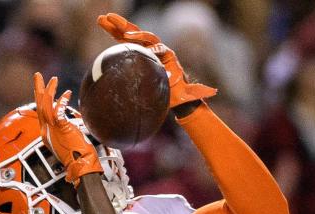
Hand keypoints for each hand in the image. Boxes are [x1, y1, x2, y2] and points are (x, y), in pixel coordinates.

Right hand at [32, 73, 102, 185]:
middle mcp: (46, 131)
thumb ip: (66, 130)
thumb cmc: (78, 156)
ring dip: (49, 90)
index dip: (41, 99)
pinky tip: (67, 93)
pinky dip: (62, 101)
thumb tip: (70, 122)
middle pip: (39, 106)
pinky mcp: (61, 128)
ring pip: (46, 105)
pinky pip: (59, 110)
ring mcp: (52, 130)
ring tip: (53, 79)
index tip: (44, 89)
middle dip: (38, 89)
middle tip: (38, 75)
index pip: (41, 113)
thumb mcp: (68, 141)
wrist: (80, 166)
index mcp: (46, 134)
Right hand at [96, 13, 216, 108]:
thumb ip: (197, 93)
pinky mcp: (136, 53)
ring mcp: (145, 49)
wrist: (173, 93)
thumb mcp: (188, 94)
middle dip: (127, 27)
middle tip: (112, 18)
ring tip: (102, 18)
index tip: (138, 43)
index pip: (157, 46)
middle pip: (140, 34)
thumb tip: (212, 92)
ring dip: (116, 26)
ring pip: (130, 35)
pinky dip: (113, 34)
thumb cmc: (178, 94)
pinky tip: (102, 26)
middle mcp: (155, 48)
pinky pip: (124, 42)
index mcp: (166, 55)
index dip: (148, 44)